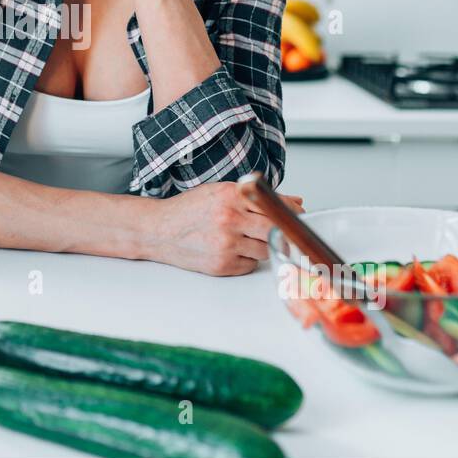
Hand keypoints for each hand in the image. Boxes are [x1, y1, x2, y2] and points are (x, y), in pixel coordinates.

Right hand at [146, 182, 304, 276]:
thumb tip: (294, 202)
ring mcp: (226, 243)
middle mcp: (230, 218)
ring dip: (262, 246)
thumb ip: (256, 196)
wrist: (159, 230)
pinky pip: (251, 265)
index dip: (291, 212)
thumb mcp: (220, 192)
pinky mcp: (222, 264)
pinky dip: (247, 259)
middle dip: (282, 232)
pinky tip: (231, 250)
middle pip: (275, 229)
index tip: (299, 215)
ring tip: (244, 238)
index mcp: (231, 195)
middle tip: (282, 232)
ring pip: (266, 249)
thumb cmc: (188, 210)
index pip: (274, 204)